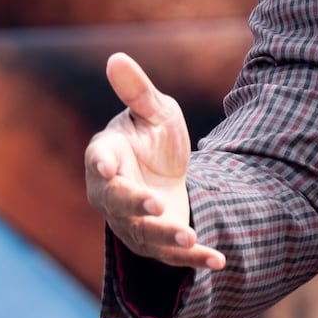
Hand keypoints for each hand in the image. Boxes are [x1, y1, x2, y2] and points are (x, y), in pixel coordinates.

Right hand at [85, 52, 225, 269]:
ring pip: (143, 235)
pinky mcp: (156, 242)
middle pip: (117, 205)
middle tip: (156, 205)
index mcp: (106, 157)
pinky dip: (194, 260)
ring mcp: (131, 222)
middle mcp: (112, 195)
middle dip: (135, 207)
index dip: (103, 167)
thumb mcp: (154, 110)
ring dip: (166, 238)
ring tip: (190, 238)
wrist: (166, 170)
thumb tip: (116, 57)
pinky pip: (171, 255)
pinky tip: (217, 259)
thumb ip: (138, 91)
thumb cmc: (152, 134)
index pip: (99, 162)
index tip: (111, 170)